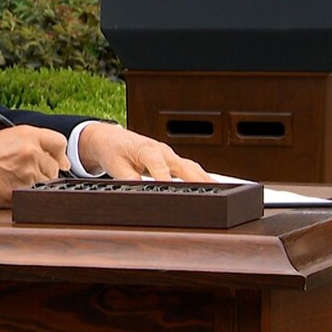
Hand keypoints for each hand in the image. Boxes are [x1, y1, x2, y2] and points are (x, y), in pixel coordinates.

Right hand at [0, 126, 69, 208]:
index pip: (59, 142)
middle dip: (46, 170)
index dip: (59, 153)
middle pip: (55, 166)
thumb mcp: (9, 137)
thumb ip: (33, 142)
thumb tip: (58, 157)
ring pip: (47, 182)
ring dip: (37, 183)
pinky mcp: (24, 191)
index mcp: (28, 135)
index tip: (59, 160)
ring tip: (18, 179)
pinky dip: (29, 193)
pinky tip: (15, 187)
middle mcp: (32, 153)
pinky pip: (36, 194)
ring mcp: (29, 173)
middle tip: (29, 172)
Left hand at [78, 123, 209, 181]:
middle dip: (196, 179)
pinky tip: (212, 186)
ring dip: (204, 178)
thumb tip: (137, 189)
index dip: (165, 179)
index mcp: (147, 150)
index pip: (159, 166)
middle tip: (209, 194)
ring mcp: (169, 154)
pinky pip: (190, 168)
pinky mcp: (171, 159)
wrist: (110, 138)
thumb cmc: (113, 150)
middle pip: (183, 165)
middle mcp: (162, 151)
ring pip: (191, 166)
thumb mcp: (116, 166)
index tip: (171, 191)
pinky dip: (201, 177)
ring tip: (220, 192)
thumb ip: (127, 178)